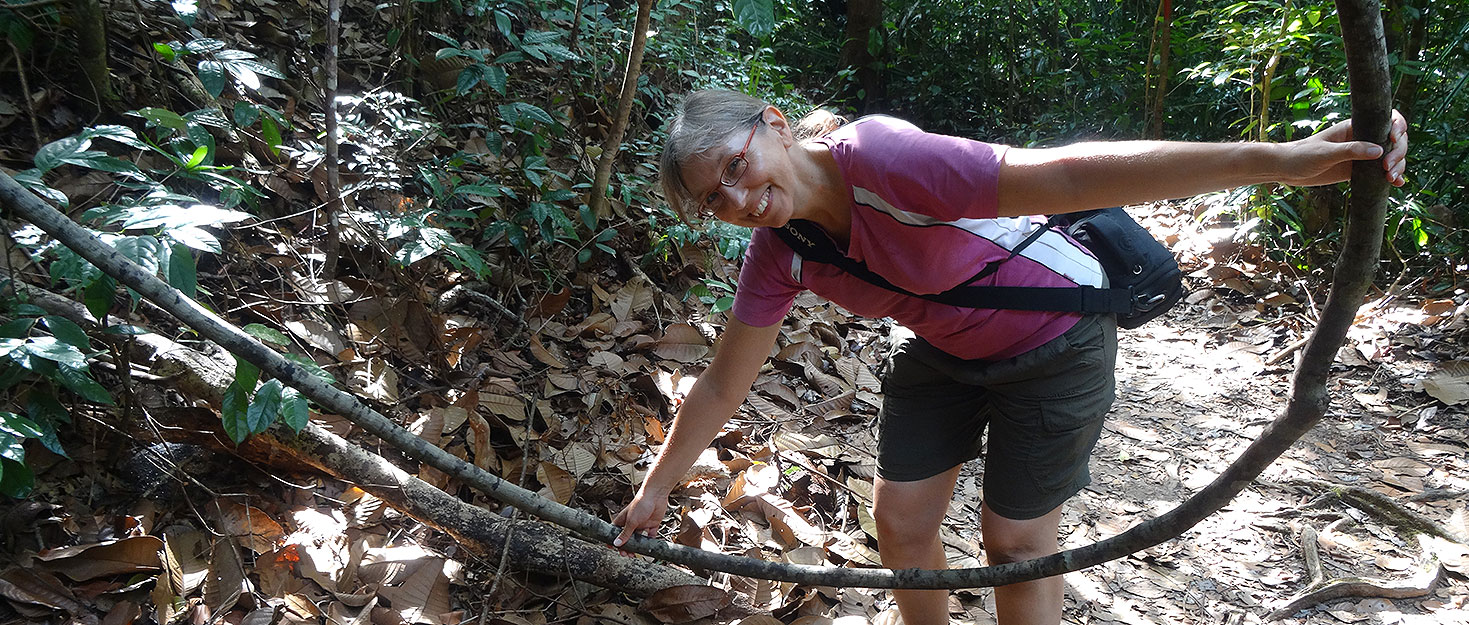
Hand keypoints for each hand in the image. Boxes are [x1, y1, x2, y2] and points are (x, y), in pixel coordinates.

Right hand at [611, 487, 668, 548]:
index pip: (616, 531)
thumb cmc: (641, 502)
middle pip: (627, 537)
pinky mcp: (652, 524)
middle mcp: (632, 522)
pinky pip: (651, 536)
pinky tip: (648, 547)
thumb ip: (625, 533)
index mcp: (624, 520)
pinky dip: (650, 542)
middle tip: (625, 554)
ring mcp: (642, 524)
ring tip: (635, 553)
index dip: (613, 539)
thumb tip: (616, 543)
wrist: (656, 495)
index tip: (612, 548)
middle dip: (625, 546)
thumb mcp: (631, 521)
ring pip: (638, 538)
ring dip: (636, 546)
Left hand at [1277, 109, 1407, 186]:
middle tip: (1387, 168)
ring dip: (1398, 166)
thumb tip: (1380, 150)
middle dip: (1398, 153)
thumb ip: (1351, 150)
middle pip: (1395, 141)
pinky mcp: (1358, 170)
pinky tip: (1397, 184)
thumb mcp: (1325, 153)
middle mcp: (1363, 139)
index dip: (1398, 127)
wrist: (1287, 170)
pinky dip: (1392, 176)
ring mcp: (1362, 155)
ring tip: (1391, 179)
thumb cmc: (1302, 155)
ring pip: (1391, 157)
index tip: (1394, 140)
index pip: (1387, 120)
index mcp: (1356, 127)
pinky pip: (1379, 172)